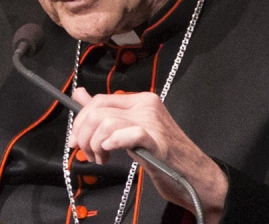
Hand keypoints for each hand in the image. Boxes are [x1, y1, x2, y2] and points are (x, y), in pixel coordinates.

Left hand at [68, 87, 227, 222]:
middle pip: (98, 111)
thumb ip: (106, 112)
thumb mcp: (129, 129)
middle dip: (83, 135)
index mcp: (141, 100)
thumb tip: (80, 95)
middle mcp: (146, 106)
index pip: (99, 100)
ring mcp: (153, 122)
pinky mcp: (158, 142)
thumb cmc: (162, 154)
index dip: (80, 121)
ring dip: (95, 145)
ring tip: (102, 158)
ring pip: (106, 123)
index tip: (75, 140)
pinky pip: (130, 134)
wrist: (193, 173)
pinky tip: (111, 151)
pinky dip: (114, 142)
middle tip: (88, 152)